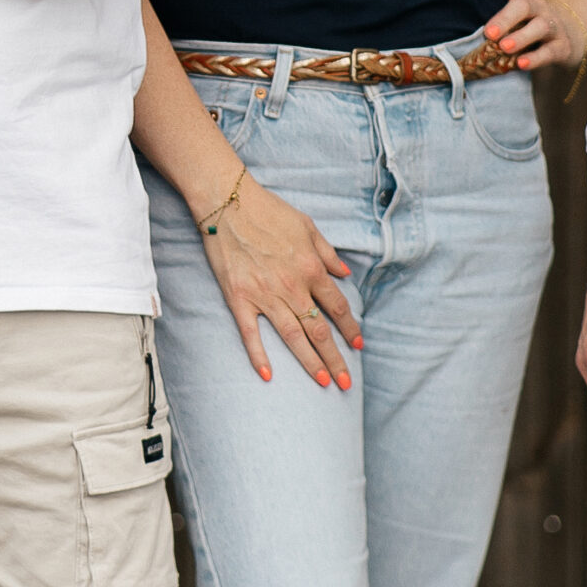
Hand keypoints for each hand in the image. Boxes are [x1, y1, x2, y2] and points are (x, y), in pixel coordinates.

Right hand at [195, 175, 362, 389]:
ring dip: (309, 362)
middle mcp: (292, 286)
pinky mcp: (239, 298)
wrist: (228, 202)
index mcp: (311, 268)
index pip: (337, 307)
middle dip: (335, 359)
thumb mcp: (307, 226)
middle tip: (346, 384)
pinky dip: (259, 354)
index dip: (350, 328)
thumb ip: (327, 253)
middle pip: (318, 330)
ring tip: (322, 382)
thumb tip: (345, 273)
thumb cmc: (268, 210)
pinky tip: (267, 375)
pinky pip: (251, 333)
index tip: (358, 346)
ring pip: (292, 336)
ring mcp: (265, 294)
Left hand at [476, 0, 586, 70]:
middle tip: (488, 33)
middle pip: (523, 5)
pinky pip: (550, 51)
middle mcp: (536, 6)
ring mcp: (551, 25)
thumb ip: (486, 6)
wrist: (570, 33)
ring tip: (503, 47)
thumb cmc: (525, 22)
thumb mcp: (511, 10)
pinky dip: (535, 58)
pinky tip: (520, 64)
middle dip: (505, 18)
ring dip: (520, 37)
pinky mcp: (561, 46)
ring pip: (539, 27)